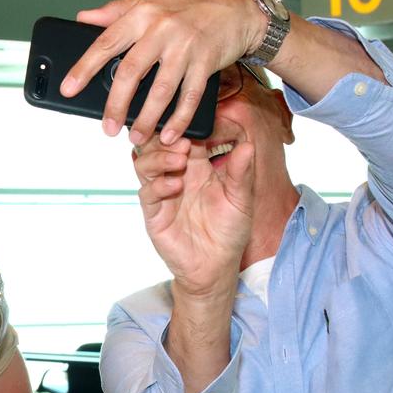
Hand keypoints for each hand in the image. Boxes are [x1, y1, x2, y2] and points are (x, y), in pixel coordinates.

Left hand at [60, 0, 264, 144]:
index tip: (69, 89)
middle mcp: (163, 29)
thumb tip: (83, 19)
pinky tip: (169, 135)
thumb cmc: (192, 3)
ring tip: (134, 138)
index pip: (106, 43)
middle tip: (106, 127)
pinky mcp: (207, 62)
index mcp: (143, 13)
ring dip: (146, 119)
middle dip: (116, 105)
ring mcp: (186, 46)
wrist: (240, 6)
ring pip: (161, 90)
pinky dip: (179, 119)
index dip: (84, 68)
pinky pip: (190, 97)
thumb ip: (116, 10)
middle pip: (130, 72)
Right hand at [132, 134, 255, 295]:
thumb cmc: (229, 232)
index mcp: (198, 167)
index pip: (184, 137)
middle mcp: (177, 176)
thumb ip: (241, 173)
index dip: (185, 128)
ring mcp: (162, 194)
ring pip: (144, 163)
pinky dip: (157, 185)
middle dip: (165, 138)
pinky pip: (147, 193)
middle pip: (157, 145)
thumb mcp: (241, 200)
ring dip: (158, 158)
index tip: (194, 124)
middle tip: (182, 142)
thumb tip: (248, 145)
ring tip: (178, 161)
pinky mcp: (154, 214)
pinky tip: (174, 186)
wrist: (216, 267)